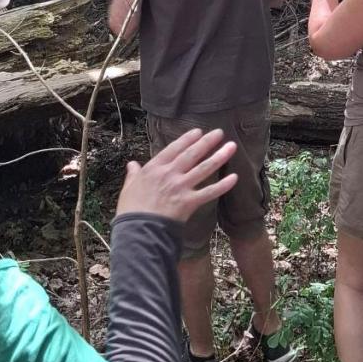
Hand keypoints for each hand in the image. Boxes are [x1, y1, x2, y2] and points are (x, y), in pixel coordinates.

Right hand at [115, 128, 237, 221]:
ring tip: (231, 146)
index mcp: (154, 168)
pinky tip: (234, 177)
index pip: (174, 148)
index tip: (198, 131)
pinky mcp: (189, 202)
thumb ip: (133, 175)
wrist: (138, 230)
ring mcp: (181, 187)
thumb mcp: (128, 188)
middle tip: (219, 132)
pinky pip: (209, 192)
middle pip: (192, 154)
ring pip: (204, 168)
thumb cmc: (131, 211)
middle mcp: (170, 174)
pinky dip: (223, 185)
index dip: (187, 139)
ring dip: (219, 156)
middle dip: (207, 142)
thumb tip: (132, 164)